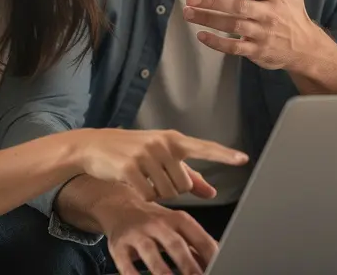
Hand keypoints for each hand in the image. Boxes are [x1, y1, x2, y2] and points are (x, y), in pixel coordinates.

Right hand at [73, 128, 246, 201]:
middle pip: (184, 185)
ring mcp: (146, 155)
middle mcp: (162, 144)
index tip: (243, 159)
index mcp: (173, 140)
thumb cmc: (131, 152)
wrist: (94, 146)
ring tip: (143, 177)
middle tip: (154, 176)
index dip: (224, 155)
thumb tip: (212, 192)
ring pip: (168, 193)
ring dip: (157, 194)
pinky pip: (149, 195)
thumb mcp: (160, 157)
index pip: (204, 148)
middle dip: (172, 189)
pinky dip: (143, 196)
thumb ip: (188, 175)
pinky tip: (133, 183)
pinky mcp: (130, 167)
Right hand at [101, 198, 216, 274]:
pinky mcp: (119, 246)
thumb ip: (198, 243)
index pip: (199, 238)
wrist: (118, 206)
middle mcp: (157, 224)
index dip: (211, 256)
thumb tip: (220, 258)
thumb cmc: (154, 221)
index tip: (221, 267)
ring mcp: (137, 234)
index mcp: (178, 219)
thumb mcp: (177, 225)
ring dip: (163, 272)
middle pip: (175, 245)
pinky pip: (126, 265)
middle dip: (188, 266)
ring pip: (151, 254)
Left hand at [182, 0, 313, 69]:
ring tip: (188, 13)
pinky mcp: (257, 51)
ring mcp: (263, 34)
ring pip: (233, 27)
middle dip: (213, 2)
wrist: (306, 48)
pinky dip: (217, 43)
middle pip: (238, 7)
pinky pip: (235, 48)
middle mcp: (269, 14)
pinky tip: (201, 35)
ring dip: (209, 20)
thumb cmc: (294, 11)